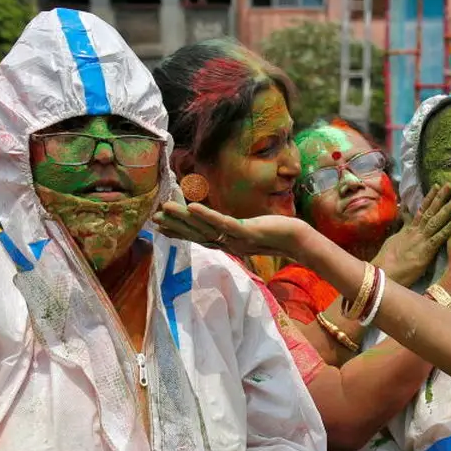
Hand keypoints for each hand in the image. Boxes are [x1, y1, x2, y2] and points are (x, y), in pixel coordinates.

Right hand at [153, 201, 314, 259]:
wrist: (297, 240)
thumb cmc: (275, 232)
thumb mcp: (251, 231)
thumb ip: (235, 229)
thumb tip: (223, 225)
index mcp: (227, 243)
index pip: (199, 238)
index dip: (179, 232)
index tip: (160, 226)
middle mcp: (229, 244)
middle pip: (197, 235)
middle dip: (174, 226)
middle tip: (153, 219)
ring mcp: (237, 240)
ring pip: (205, 229)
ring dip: (184, 219)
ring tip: (165, 208)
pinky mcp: (247, 233)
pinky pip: (224, 224)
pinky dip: (208, 216)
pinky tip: (193, 207)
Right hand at [374, 185, 450, 286]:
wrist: (384, 272)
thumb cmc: (387, 259)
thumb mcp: (394, 239)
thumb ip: (403, 228)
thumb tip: (405, 216)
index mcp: (409, 230)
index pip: (421, 210)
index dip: (429, 198)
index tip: (437, 186)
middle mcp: (416, 232)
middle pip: (430, 212)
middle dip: (440, 198)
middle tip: (450, 185)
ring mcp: (421, 241)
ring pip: (435, 222)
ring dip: (447, 210)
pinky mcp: (425, 252)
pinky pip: (437, 240)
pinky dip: (445, 231)